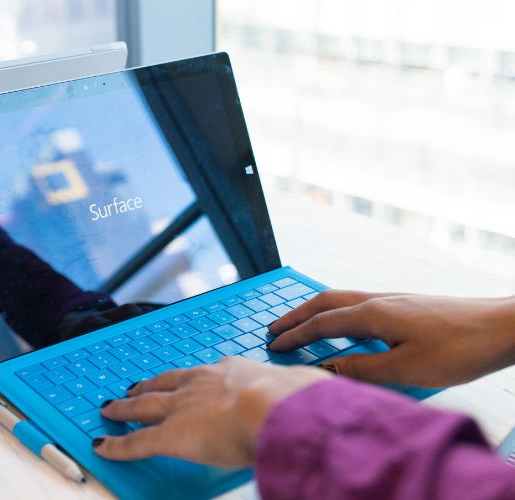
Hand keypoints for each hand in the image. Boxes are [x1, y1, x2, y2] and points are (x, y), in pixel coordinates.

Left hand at [93, 357, 330, 466]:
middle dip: (146, 386)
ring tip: (110, 409)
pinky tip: (102, 446)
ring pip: (142, 406)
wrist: (274, 407)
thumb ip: (297, 394)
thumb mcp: (299, 390)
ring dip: (123, 408)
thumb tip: (314, 398)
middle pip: (163, 384)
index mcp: (230, 371)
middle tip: (132, 388)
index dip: (186, 379)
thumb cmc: (296, 400)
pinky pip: (135, 442)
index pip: (202, 375)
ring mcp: (180, 408)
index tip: (181, 380)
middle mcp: (199, 384)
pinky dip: (116, 445)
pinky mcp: (167, 436)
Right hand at [268, 290, 514, 387]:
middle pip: (325, 302)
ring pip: (342, 299)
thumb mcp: (405, 369)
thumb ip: (361, 369)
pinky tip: (345, 325)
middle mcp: (379, 300)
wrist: (502, 327)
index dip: (295, 335)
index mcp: (373, 314)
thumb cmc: (459, 349)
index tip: (273, 345)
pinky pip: (359, 303)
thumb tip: (325, 369)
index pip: (321, 324)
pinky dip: (338, 311)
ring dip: (316, 311)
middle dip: (296, 315)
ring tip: (301, 323)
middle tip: (274, 327)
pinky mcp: (408, 305)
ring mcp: (394, 300)